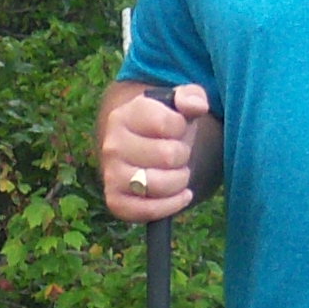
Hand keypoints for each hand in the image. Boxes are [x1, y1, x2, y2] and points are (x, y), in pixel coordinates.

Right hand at [100, 82, 210, 221]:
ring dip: (180, 180)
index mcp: (124, 116)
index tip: (176, 128)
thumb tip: (197, 106)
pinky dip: (172, 205)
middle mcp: (112, 145)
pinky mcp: (115, 202)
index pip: (168, 123)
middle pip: (169, 156)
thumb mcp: (177, 105)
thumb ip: (191, 96)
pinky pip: (150, 211)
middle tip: (176, 154)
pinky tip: (181, 195)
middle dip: (183, 156)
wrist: (137, 149)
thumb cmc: (163, 127)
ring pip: (161, 184)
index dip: (182, 127)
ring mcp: (111, 175)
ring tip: (176, 173)